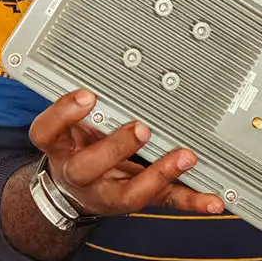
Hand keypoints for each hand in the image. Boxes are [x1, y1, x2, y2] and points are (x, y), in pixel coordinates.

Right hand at [28, 89, 224, 217]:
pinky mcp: (139, 200)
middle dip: (115, 147)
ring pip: (129, 194)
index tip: (87, 94)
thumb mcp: (69, 124)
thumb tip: (106, 58)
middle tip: (141, 128)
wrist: (72, 193)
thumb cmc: (77, 145)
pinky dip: (192, 200)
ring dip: (159, 174)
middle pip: (88, 167)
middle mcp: (81, 174)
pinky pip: (166, 202)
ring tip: (185, 157)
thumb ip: (86, 101)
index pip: (48, 132)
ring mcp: (110, 192)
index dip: (64, 114)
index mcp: (62, 148)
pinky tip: (213, 201)